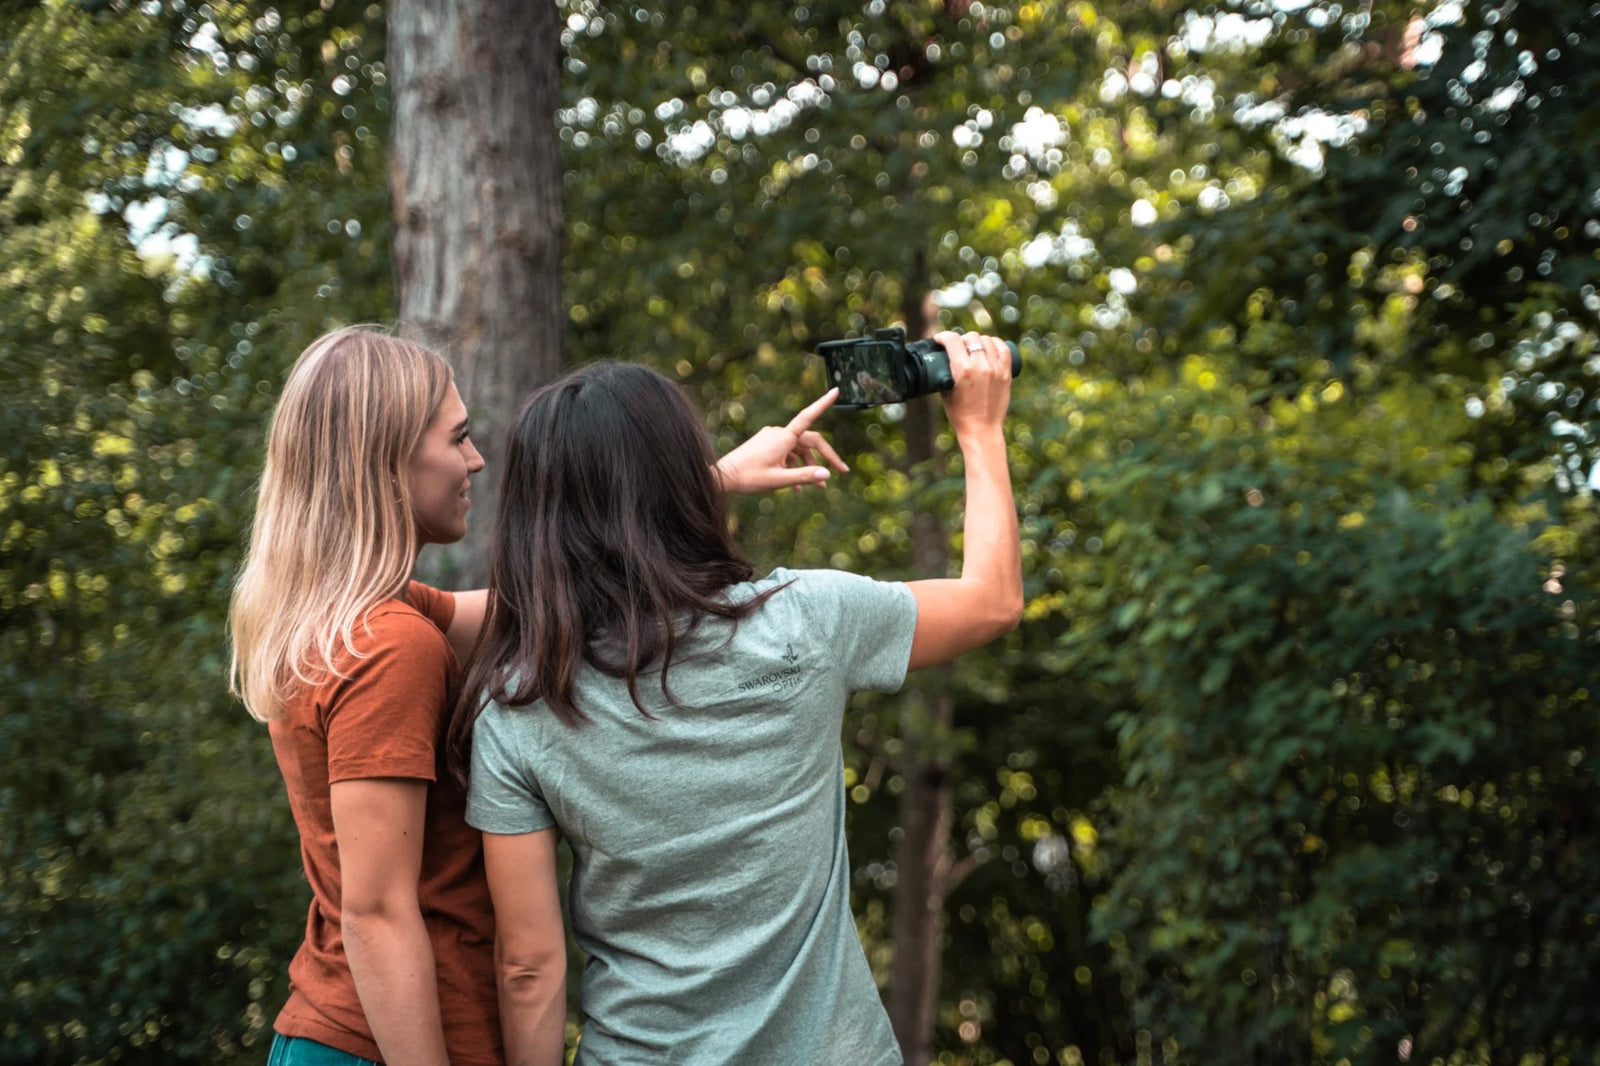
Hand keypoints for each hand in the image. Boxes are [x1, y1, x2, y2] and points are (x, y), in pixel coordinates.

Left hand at [715, 388, 848, 492]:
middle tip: (842, 471)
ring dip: (810, 465)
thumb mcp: (778, 480)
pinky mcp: (766, 444)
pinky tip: (797, 486)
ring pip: (799, 449)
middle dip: (826, 456)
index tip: (836, 391)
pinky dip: (795, 466)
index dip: (823, 404)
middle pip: (810, 441)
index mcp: (783, 437)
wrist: (723, 477)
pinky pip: (787, 453)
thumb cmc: (748, 478)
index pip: (808, 416)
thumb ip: (804, 477)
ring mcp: (772, 438)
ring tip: (818, 487)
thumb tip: (827, 475)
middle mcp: (779, 433)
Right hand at [934, 331, 1011, 439]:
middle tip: (957, 347)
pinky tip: (989, 346)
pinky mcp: (1006, 373)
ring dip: (977, 341)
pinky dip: (995, 344)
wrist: (981, 429)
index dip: (943, 336)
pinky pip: (1003, 349)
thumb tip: (942, 358)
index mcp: (963, 370)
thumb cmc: (960, 414)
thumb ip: (945, 372)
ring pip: (987, 340)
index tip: (940, 339)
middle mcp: (981, 366)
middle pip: (971, 337)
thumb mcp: (945, 391)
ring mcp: (996, 369)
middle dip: (961, 339)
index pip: (952, 340)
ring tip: (973, 347)